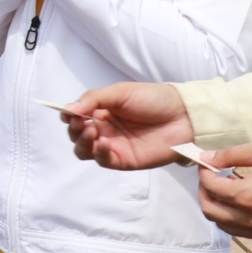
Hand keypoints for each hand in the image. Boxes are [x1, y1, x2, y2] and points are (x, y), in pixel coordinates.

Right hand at [64, 81, 192, 169]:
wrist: (183, 116)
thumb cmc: (154, 99)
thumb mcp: (120, 92)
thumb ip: (93, 99)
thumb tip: (68, 109)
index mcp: (101, 111)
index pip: (76, 116)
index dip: (68, 116)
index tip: (69, 114)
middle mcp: (104, 129)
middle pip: (77, 135)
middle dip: (74, 130)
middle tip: (82, 123)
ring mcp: (113, 146)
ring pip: (85, 150)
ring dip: (82, 142)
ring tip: (92, 132)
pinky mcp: (123, 160)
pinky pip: (103, 160)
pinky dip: (99, 153)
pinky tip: (105, 143)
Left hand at [199, 141, 251, 247]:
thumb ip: (231, 154)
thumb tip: (207, 158)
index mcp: (245, 196)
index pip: (210, 187)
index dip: (204, 174)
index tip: (207, 166)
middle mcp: (249, 220)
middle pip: (210, 211)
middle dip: (205, 194)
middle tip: (211, 180)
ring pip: (225, 226)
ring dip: (220, 208)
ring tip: (229, 191)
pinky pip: (245, 233)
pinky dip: (237, 220)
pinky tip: (247, 204)